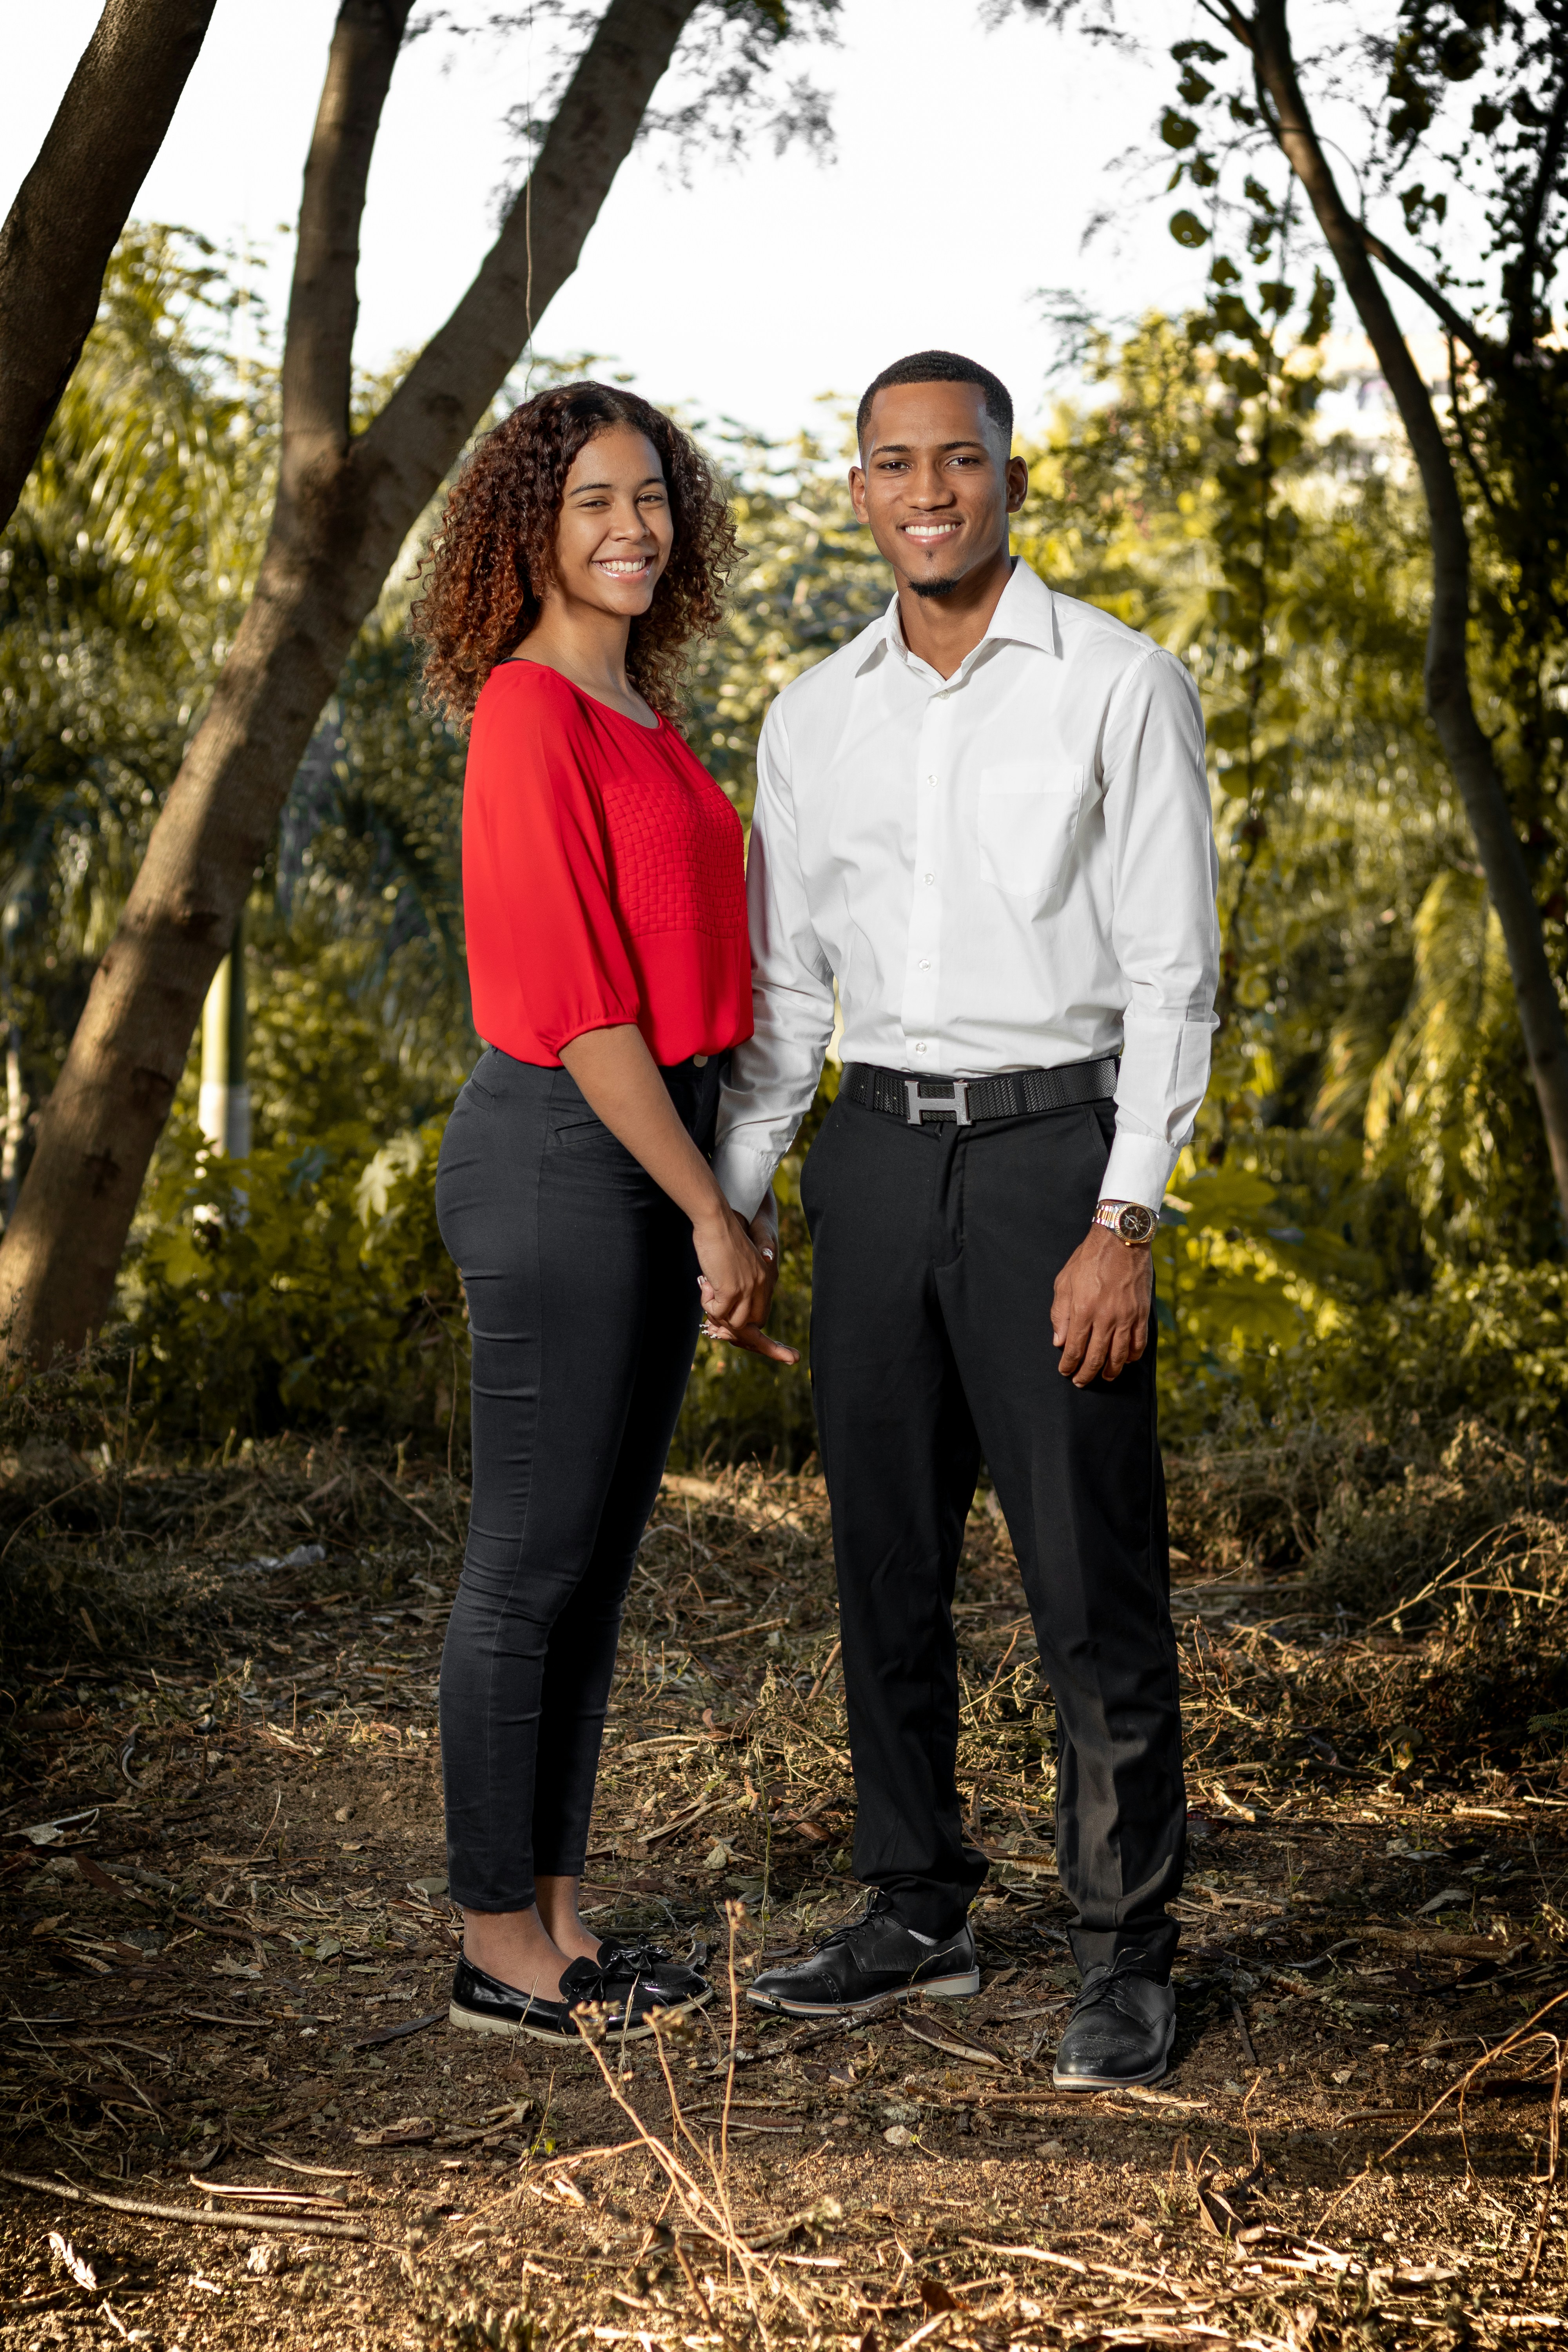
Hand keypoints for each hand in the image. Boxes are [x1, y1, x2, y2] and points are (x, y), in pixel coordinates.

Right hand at [696, 1197, 797, 1365]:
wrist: (716, 1219)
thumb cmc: (720, 1239)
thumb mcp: (734, 1268)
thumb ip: (736, 1290)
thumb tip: (721, 1323)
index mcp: (767, 1279)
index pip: (762, 1318)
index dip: (748, 1333)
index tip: (735, 1339)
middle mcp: (762, 1286)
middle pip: (751, 1327)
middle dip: (732, 1332)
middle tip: (711, 1324)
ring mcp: (748, 1289)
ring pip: (733, 1324)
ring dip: (715, 1314)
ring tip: (706, 1291)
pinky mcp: (732, 1289)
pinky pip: (717, 1312)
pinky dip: (706, 1303)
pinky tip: (703, 1282)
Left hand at [1051, 1225, 1151, 1386]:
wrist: (1121, 1240)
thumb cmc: (1089, 1259)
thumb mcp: (1064, 1282)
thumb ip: (1059, 1314)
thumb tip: (1059, 1341)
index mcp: (1083, 1310)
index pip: (1074, 1349)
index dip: (1069, 1365)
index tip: (1065, 1371)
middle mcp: (1106, 1318)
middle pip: (1096, 1357)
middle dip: (1086, 1374)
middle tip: (1081, 1381)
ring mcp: (1127, 1317)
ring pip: (1119, 1356)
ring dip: (1110, 1371)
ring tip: (1104, 1377)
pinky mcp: (1142, 1313)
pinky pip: (1139, 1343)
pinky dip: (1132, 1356)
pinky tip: (1126, 1361)